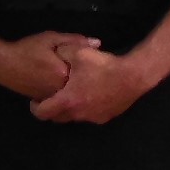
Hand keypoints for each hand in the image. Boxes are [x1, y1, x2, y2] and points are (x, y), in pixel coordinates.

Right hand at [0, 28, 94, 100]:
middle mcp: (60, 89)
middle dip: (85, 78)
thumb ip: (74, 41)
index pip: (87, 71)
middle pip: (80, 84)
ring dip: (75, 86)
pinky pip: (61, 97)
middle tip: (89, 69)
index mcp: (64, 73)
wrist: (3, 64)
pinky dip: (65, 91)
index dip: (92, 66)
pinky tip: (65, 83)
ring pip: (71, 92)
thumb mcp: (51, 39)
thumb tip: (98, 43)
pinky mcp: (44, 100)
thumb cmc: (27, 49)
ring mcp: (52, 97)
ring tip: (79, 77)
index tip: (95, 60)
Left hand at [33, 42, 147, 123]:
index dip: (35, 107)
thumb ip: (62, 51)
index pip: (42, 113)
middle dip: (52, 108)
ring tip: (72, 93)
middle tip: (52, 95)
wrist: (134, 77)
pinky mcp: (105, 118)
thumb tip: (55, 51)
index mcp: (68, 101)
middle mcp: (78, 114)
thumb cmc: (104, 66)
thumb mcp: (79, 52)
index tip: (36, 99)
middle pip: (57, 118)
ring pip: (74, 117)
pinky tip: (90, 94)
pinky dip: (85, 108)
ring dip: (69, 108)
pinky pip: (89, 116)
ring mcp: (92, 118)